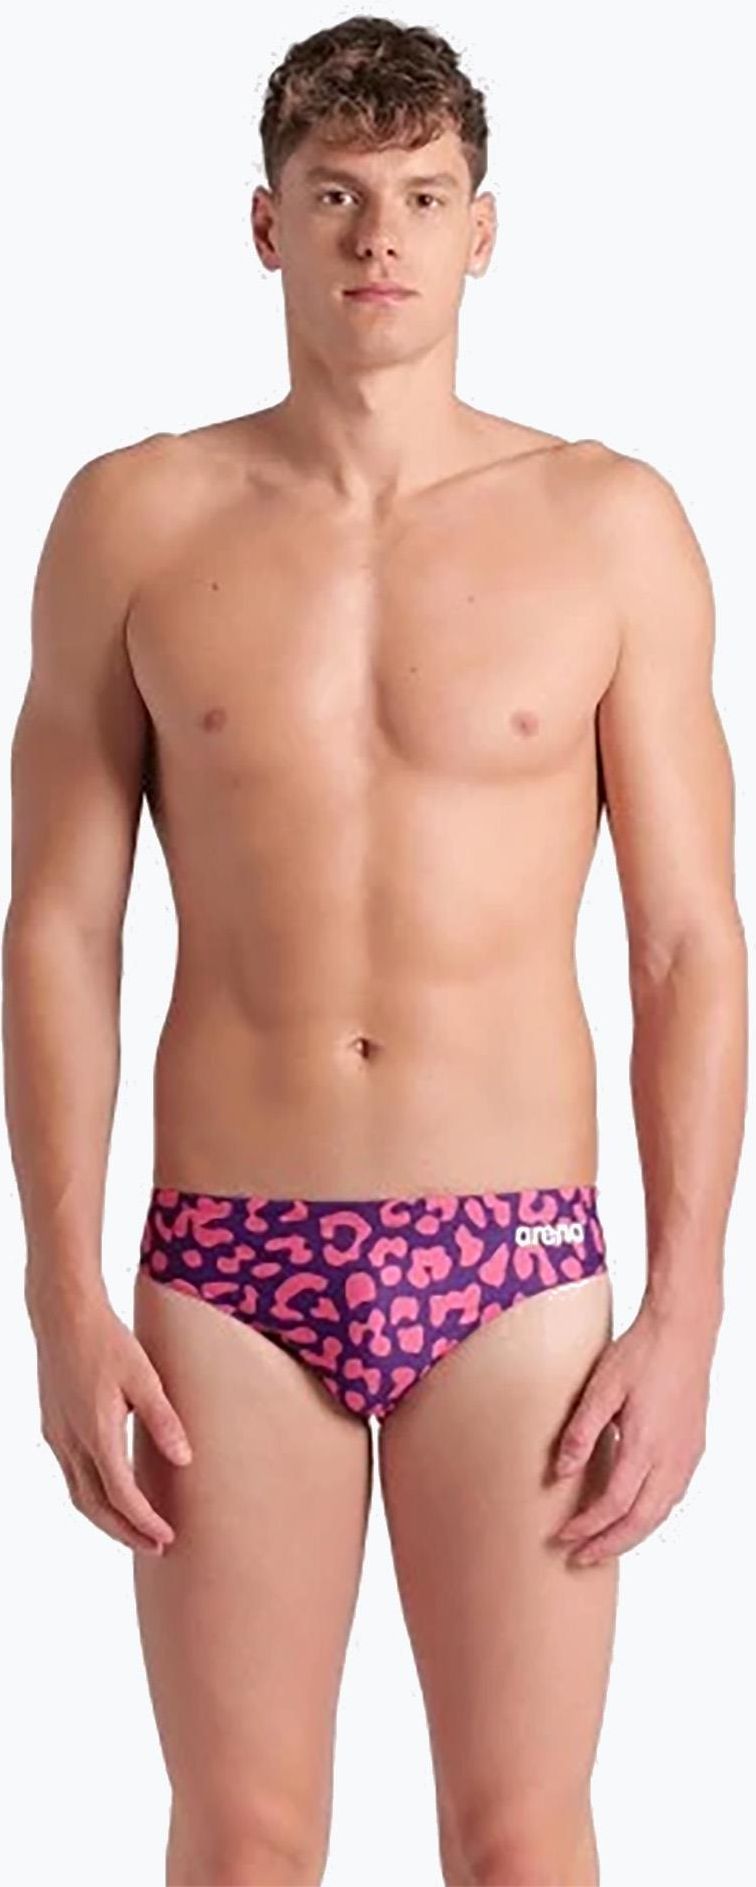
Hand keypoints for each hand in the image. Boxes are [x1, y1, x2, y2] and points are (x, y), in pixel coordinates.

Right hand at [26, 1272, 192, 1555]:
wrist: (62, 1314)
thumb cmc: (107, 1340)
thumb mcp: (145, 1377)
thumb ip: (164, 1420)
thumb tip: (185, 1460)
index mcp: (96, 1432)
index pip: (121, 1494)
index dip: (144, 1521)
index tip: (167, 1536)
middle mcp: (71, 1441)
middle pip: (95, 1507)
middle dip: (125, 1532)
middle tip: (156, 1547)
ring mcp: (58, 1436)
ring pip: (79, 1495)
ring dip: (107, 1519)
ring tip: (136, 1530)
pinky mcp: (53, 1427)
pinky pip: (71, 1476)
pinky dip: (92, 1496)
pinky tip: (111, 1493)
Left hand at [551, 1295, 716, 1566]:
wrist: (685, 1331)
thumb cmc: (642, 1352)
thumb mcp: (601, 1388)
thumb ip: (581, 1432)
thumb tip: (561, 1473)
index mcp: (646, 1445)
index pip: (613, 1505)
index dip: (586, 1527)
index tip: (562, 1536)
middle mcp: (672, 1458)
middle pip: (640, 1522)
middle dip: (608, 1545)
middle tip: (580, 1558)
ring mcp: (687, 1455)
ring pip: (660, 1513)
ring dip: (630, 1535)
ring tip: (603, 1544)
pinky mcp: (693, 1448)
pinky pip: (672, 1496)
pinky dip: (650, 1515)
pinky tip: (634, 1512)